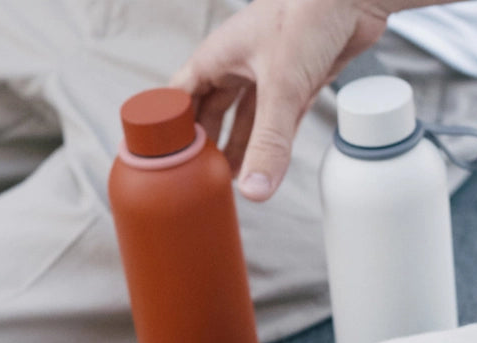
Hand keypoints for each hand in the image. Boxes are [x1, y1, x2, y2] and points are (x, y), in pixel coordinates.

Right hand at [170, 0, 395, 200]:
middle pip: (212, 111)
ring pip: (246, 119)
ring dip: (239, 148)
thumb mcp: (282, 87)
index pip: (179, 97)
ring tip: (231, 180)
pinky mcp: (298, 82)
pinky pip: (277, 120)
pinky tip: (265, 165)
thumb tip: (254, 189)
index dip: (170, 128)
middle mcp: (239, 64)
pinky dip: (270, 143)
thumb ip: (268, 142)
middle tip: (202, 178)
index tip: (168, 161)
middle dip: (207, 145)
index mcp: (219, 57)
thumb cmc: (309, 13)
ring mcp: (269, 73)